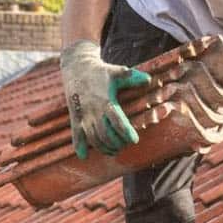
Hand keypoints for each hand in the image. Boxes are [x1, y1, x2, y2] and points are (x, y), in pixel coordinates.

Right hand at [59, 40, 148, 158]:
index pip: (117, 121)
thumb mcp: (118, 72)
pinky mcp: (74, 117)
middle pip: (105, 134)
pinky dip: (79, 147)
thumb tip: (148, 79)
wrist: (76, 66)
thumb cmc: (101, 71)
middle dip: (116, 143)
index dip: (126, 132)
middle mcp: (93, 110)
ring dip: (103, 147)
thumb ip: (132, 78)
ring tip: (113, 151)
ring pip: (92, 138)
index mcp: (106, 100)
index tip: (134, 140)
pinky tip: (84, 156)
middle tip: (124, 145)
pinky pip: (75, 135)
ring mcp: (83, 115)